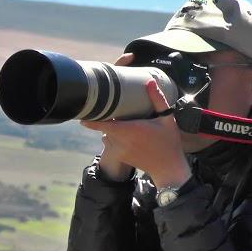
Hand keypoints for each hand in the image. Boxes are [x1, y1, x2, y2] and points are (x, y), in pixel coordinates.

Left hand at [80, 56, 190, 189]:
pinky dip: (115, 139)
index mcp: (130, 130)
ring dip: (111, 130)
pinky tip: (131, 138)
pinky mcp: (119, 157)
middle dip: (107, 119)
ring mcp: (118, 151)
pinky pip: (111, 144)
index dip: (91, 119)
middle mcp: (121, 141)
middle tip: (113, 111)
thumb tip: (150, 81)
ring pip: (107, 135)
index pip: (102, 124)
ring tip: (127, 126)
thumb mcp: (167, 119)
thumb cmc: (168, 142)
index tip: (83, 112)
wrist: (168, 169)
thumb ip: (157, 99)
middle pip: (105, 127)